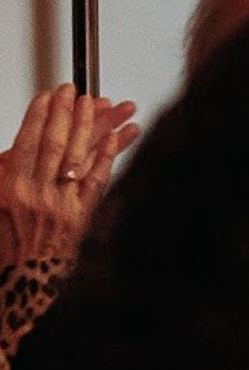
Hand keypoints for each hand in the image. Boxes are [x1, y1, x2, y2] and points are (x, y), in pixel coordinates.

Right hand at [0, 86, 138, 272]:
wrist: (25, 279)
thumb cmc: (8, 242)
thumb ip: (4, 174)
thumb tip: (14, 151)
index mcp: (11, 189)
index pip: (26, 143)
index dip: (38, 116)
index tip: (48, 96)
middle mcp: (37, 194)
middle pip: (55, 143)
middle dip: (66, 112)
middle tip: (75, 90)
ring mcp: (62, 204)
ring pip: (80, 156)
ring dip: (94, 126)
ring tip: (106, 103)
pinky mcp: (83, 215)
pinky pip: (98, 179)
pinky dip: (108, 155)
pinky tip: (118, 136)